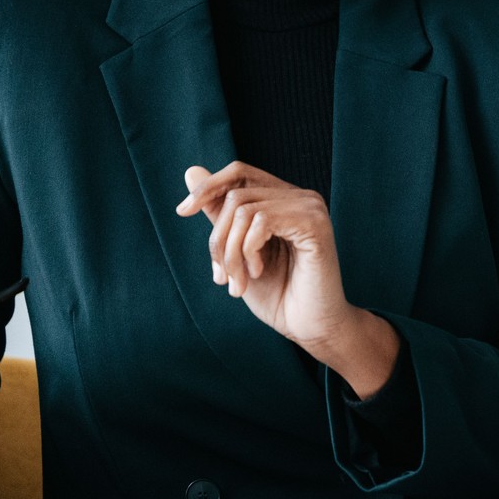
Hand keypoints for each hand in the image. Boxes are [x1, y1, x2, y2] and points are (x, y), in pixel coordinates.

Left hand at [174, 160, 355, 348]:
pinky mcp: (315, 224)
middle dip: (218, 240)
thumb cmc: (278, 293)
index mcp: (284, 200)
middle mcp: (300, 197)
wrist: (309, 327)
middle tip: (221, 277)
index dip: (208, 187)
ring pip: (244, 210)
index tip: (183, 211)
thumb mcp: (236, 250)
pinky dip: (248, 251)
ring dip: (231, 252)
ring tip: (238, 282)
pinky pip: (262, 221)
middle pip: (235, 195)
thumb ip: (219, 213)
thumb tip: (191, 170)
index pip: (239, 172)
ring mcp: (310, 208)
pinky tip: (258, 272)